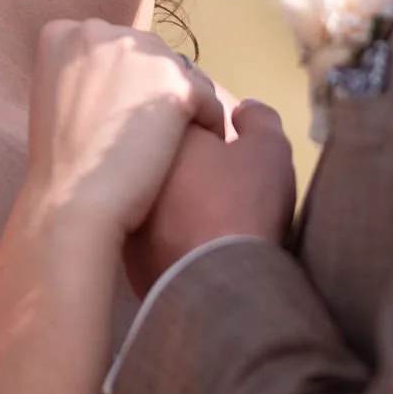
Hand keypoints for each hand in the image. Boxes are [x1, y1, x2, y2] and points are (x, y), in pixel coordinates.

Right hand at [24, 19, 224, 243]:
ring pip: (181, 72)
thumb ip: (82, 75)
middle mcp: (101, 31)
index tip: (122, 112)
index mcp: (64, 34)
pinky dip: (207, 123)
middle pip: (149, 52)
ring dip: (182, 102)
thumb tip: (115, 77)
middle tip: (154, 129)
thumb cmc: (58, 163)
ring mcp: (140, 53)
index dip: (124, 79)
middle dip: (155, 86)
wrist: (73, 201)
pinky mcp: (177, 83)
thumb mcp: (54, 98)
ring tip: (177, 140)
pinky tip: (198, 151)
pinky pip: (206, 99)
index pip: (112, 45)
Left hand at [123, 99, 295, 294]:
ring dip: (178, 196)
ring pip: (155, 192)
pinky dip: (171, 232)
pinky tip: (197, 244)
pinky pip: (151, 232)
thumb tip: (242, 110)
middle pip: (165, 152)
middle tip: (224, 179)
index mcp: (161, 128)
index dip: (214, 126)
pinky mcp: (125, 253)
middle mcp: (130, 165)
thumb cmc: (243, 204)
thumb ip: (257, 118)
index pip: (185, 112)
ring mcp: (124, 210)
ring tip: (213, 214)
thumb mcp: (268, 148)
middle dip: (191, 160)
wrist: (217, 283)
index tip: (232, 144)